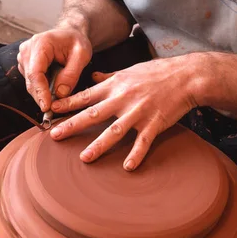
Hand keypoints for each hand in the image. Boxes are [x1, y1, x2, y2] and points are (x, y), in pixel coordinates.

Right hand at [17, 27, 91, 111]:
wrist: (69, 34)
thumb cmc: (76, 41)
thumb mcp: (82, 55)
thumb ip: (71, 74)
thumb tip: (60, 94)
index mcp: (40, 44)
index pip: (36, 73)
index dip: (40, 92)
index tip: (46, 107)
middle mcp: (27, 50)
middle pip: (31, 81)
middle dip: (42, 97)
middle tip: (55, 111)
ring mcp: (23, 57)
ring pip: (30, 84)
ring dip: (43, 94)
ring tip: (58, 97)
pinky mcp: (25, 65)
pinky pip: (32, 82)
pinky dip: (42, 90)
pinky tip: (53, 90)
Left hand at [49, 55, 200, 170]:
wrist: (186, 76)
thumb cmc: (158, 73)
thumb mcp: (129, 70)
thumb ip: (110, 77)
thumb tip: (93, 77)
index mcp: (115, 86)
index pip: (85, 95)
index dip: (67, 103)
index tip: (51, 110)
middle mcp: (123, 99)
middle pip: (93, 114)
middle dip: (72, 125)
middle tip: (54, 136)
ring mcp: (138, 112)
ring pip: (115, 131)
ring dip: (99, 145)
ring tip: (84, 158)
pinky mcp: (154, 123)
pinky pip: (143, 142)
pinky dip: (136, 154)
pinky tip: (127, 167)